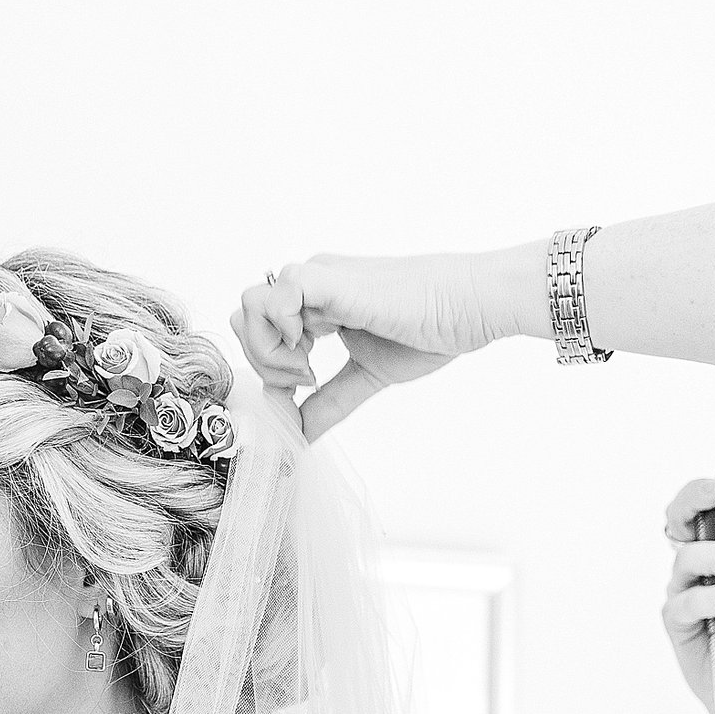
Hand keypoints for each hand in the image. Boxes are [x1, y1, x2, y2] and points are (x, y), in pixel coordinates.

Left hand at [231, 253, 505, 442]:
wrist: (469, 306)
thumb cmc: (429, 330)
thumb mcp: (367, 375)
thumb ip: (330, 401)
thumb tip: (300, 435)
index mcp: (315, 304)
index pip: (258, 330)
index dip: (268, 365)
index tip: (302, 387)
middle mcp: (309, 286)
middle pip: (245, 318)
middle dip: (263, 359)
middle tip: (302, 379)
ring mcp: (317, 278)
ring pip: (251, 305)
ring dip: (269, 347)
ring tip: (307, 367)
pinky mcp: (329, 278)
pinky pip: (277, 292)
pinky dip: (282, 328)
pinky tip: (313, 350)